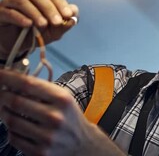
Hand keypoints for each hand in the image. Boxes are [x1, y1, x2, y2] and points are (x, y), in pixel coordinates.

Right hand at [0, 0, 78, 58]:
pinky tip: (28, 25)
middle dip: (50, 9)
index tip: (69, 15)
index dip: (60, 3)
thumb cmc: (36, 32)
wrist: (15, 44)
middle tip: (57, 21)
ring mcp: (8, 0)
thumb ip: (64, 23)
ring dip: (36, 14)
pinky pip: (10, 12)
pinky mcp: (0, 11)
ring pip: (23, 2)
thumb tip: (75, 15)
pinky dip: (20, 18)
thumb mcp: (53, 30)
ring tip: (44, 25)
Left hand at [0, 69, 124, 155]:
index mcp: (62, 100)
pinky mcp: (40, 152)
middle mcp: (55, 118)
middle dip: (2, 95)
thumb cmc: (70, 117)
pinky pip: (14, 138)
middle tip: (0, 92)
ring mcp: (47, 136)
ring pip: (11, 121)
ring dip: (4, 113)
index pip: (27, 84)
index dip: (7, 77)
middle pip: (15, 102)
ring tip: (7, 109)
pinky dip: (11, 130)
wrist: (83, 144)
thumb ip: (41, 90)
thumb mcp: (63, 98)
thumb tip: (11, 82)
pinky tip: (17, 126)